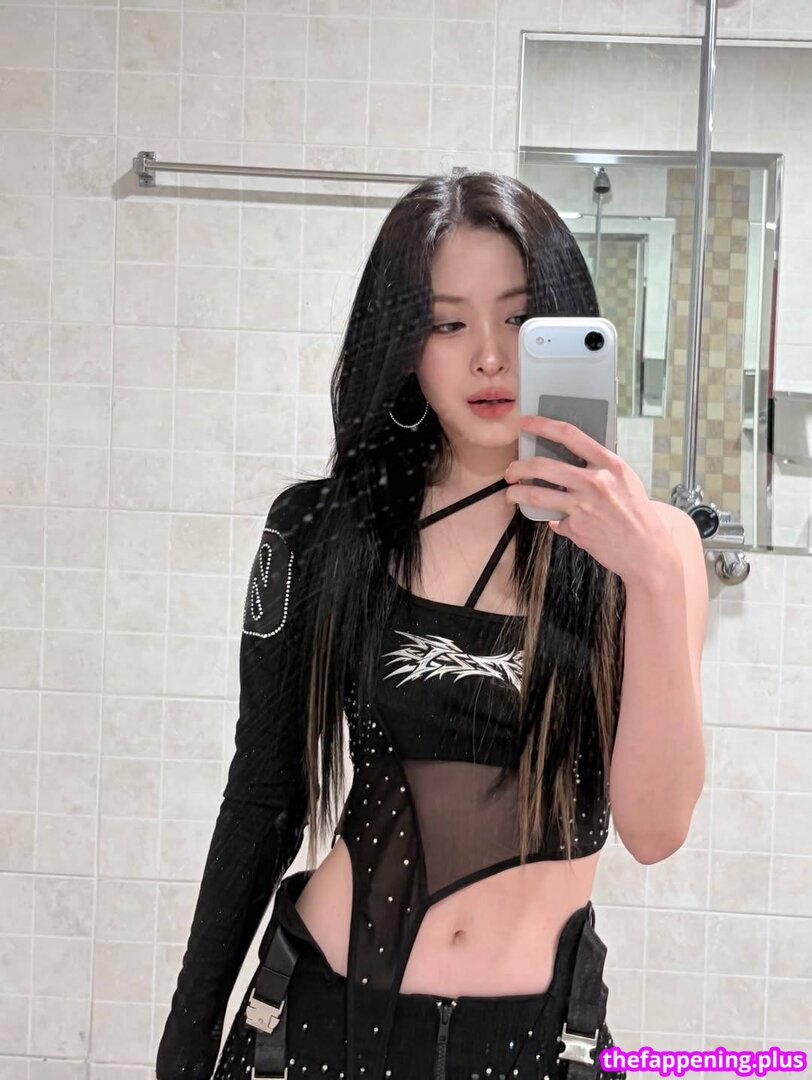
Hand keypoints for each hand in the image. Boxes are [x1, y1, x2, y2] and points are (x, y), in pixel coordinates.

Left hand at [504, 414, 675, 583]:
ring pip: (536, 494)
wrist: (646, 549)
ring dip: (516, 493)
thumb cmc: (635, 512)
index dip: (542, 425)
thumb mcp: (623, 479)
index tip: (525, 422)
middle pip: (542, 466)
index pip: (569, 434)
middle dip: (517, 467)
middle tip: (510, 471)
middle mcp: (595, 482)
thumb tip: (564, 459)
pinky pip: (554, 520)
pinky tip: (560, 522)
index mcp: (609, 463)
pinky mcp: (576, 528)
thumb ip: (598, 467)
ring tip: (511, 494)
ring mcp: (584, 506)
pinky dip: (554, 521)